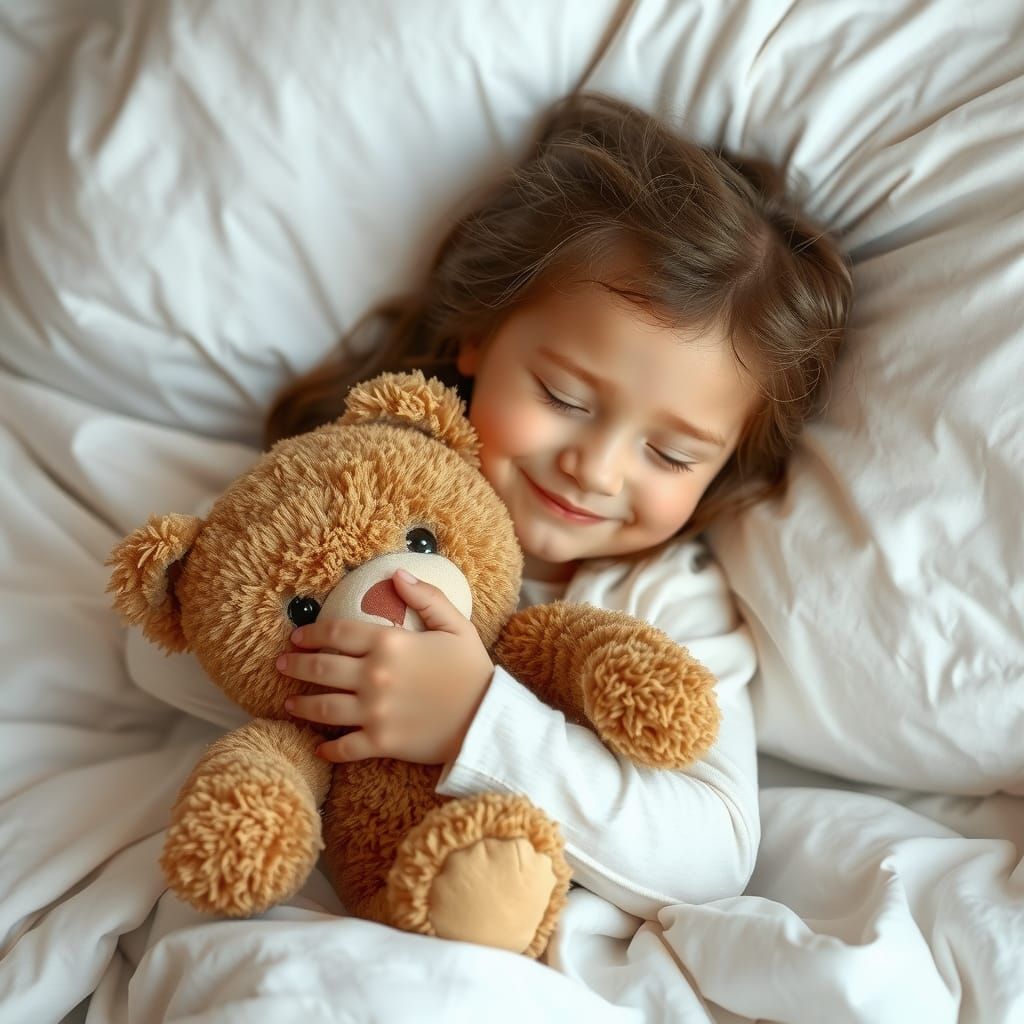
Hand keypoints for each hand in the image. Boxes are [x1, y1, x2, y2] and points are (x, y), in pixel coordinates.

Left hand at [277, 569, 494, 765]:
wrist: (488, 720)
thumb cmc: (473, 670)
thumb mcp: (456, 625)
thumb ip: (426, 597)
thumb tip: (396, 574)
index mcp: (390, 644)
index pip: (337, 633)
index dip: (312, 633)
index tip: (297, 636)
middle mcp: (374, 676)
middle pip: (320, 669)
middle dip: (294, 666)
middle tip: (280, 666)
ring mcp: (374, 711)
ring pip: (322, 708)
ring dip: (301, 705)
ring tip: (289, 703)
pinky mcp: (380, 742)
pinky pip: (343, 747)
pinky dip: (328, 747)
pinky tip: (319, 745)